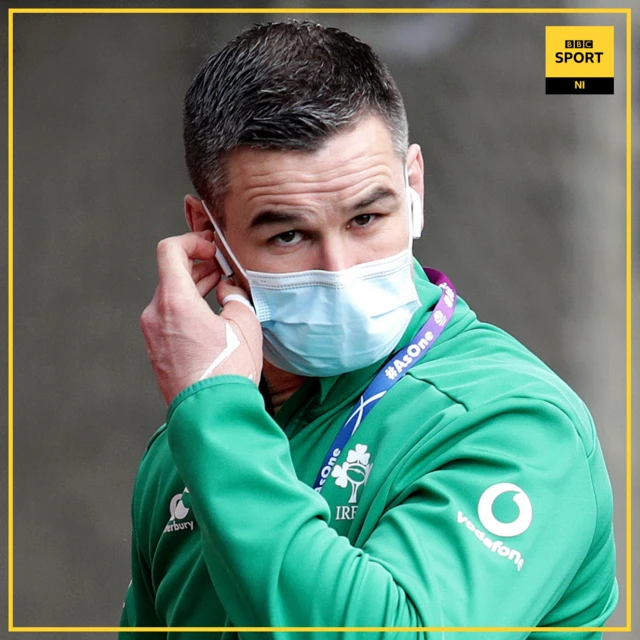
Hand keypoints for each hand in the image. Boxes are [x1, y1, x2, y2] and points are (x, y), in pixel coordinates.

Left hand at [140, 230, 262, 405]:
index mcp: (174, 301)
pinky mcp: (157, 351)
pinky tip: (209, 315)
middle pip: (171, 274)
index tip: (212, 249)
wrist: (211, 415)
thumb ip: (235, 296)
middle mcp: (155, 315)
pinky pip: (168, 318)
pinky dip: (186, 307)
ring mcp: (153, 334)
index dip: (193, 241)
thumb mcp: (244, 325)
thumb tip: (227, 290)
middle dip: (197, 265)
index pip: (170, 250)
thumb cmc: (229, 370)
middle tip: (222, 267)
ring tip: (219, 288)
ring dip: (193, 287)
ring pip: (170, 296)